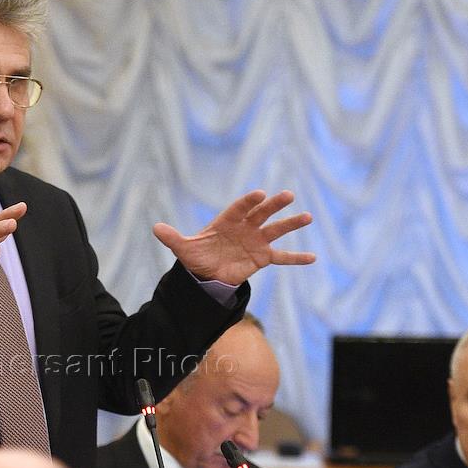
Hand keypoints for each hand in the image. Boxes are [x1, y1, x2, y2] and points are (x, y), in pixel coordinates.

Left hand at [152, 190, 313, 284]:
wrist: (207, 273)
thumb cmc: (197, 255)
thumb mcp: (183, 248)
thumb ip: (173, 238)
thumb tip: (155, 228)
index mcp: (227, 220)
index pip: (240, 208)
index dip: (248, 202)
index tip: (260, 194)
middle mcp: (245, 227)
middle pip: (261, 214)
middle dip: (273, 205)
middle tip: (288, 195)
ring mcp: (256, 241)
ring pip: (275, 230)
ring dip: (290, 224)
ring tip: (307, 217)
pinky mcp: (262, 258)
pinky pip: (282, 257)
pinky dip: (296, 258)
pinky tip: (312, 257)